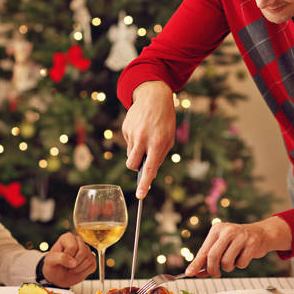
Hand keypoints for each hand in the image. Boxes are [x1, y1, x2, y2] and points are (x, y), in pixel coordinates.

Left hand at [42, 232, 96, 286]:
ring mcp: (86, 250)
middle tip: (66, 267)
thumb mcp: (50, 261)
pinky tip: (77, 271)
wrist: (57, 276)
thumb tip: (74, 262)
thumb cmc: (53, 265)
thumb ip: (60, 258)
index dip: (67, 257)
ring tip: (70, 269)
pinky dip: (83, 272)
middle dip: (73, 264)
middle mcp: (79, 241)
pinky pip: (92, 266)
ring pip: (88, 259)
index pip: (72, 247)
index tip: (60, 261)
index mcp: (68, 237)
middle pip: (82, 252)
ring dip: (78, 269)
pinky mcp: (91, 259)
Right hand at [122, 81, 174, 198]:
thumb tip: (148, 171)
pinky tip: (141, 128)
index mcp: (157, 143)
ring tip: (145, 137)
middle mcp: (143, 139)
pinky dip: (134, 140)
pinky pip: (128, 142)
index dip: (144, 184)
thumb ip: (159, 156)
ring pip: (130, 154)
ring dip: (136, 152)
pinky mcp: (125, 128)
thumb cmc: (165, 120)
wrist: (154, 97)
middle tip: (142, 160)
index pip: (149, 169)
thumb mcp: (169, 138)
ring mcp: (132, 134)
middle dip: (135, 167)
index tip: (140, 196)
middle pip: (132, 165)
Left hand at [185, 216, 290, 277]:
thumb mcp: (221, 245)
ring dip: (229, 267)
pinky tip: (244, 256)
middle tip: (215, 274)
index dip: (196, 264)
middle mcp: (228, 230)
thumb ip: (208, 259)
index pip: (204, 250)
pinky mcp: (252, 243)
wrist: (261, 234)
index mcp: (217, 229)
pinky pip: (241, 263)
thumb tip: (195, 272)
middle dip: (212, 270)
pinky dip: (241, 265)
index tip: (189, 273)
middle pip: (213, 256)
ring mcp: (241, 236)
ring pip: (227, 262)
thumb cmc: (237, 242)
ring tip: (233, 261)